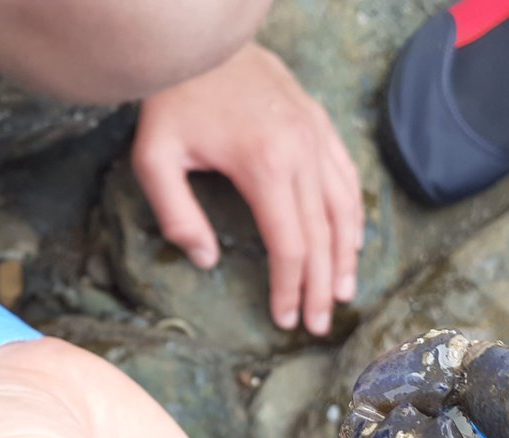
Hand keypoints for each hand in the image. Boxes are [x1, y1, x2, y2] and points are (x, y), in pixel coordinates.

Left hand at [132, 43, 363, 336]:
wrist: (199, 40)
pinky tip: (352, 240)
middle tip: (319, 325)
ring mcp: (316, 135)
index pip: (290, 245)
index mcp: (265, 167)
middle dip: (322, 287)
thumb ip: (176, 215)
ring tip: (344, 293)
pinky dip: (354, 215)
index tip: (286, 319)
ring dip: (346, 256)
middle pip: (322, 236)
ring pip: (345, 209)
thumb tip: (207, 259)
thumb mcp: (154, 159)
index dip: (290, 288)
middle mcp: (301, 153)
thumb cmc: (174, 100)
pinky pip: (348, 177)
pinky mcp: (320, 123)